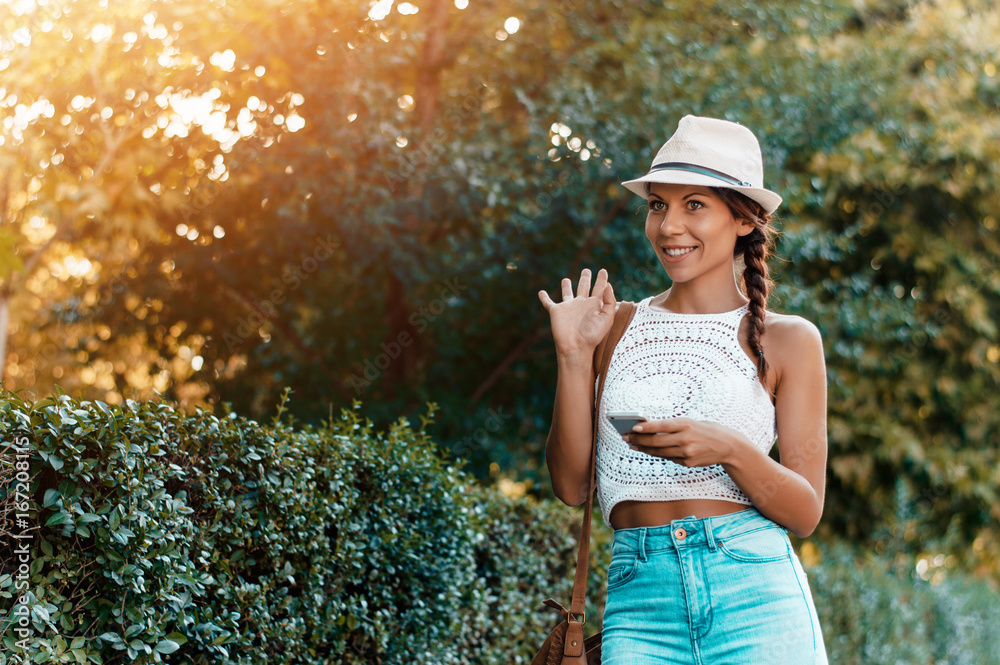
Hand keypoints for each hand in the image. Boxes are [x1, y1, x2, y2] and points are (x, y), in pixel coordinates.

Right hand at [537, 268, 615, 355]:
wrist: (576, 347)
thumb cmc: (593, 335)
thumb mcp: (607, 318)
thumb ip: (609, 301)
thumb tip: (608, 285)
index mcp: (594, 305)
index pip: (599, 288)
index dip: (602, 280)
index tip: (603, 270)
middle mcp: (581, 304)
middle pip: (584, 287)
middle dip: (585, 278)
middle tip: (586, 270)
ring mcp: (568, 307)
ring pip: (567, 293)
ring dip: (566, 286)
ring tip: (565, 279)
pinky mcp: (556, 311)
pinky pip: (548, 302)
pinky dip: (544, 297)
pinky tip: (541, 292)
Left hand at [621, 417, 749, 467]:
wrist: (729, 446)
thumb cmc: (708, 430)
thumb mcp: (693, 422)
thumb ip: (674, 427)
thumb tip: (651, 430)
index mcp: (686, 424)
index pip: (661, 426)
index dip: (646, 427)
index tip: (633, 427)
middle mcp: (685, 439)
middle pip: (656, 441)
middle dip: (638, 439)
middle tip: (625, 437)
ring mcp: (686, 453)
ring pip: (659, 452)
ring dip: (644, 448)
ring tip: (632, 444)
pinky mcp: (688, 463)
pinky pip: (669, 458)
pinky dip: (658, 454)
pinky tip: (648, 450)